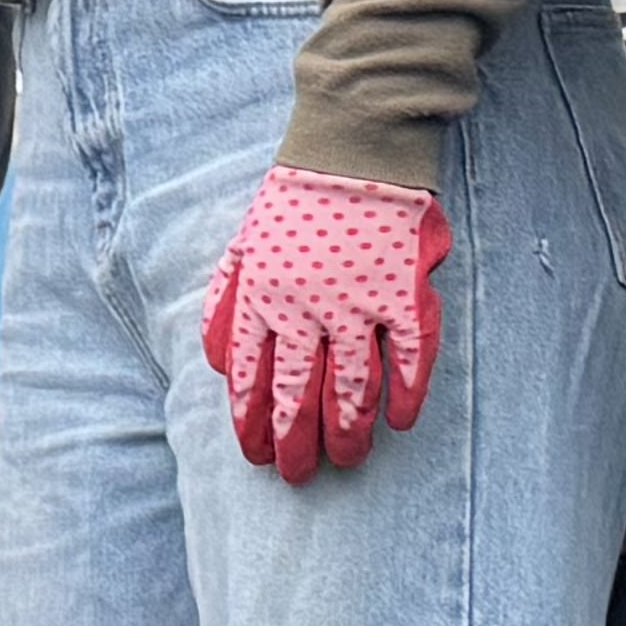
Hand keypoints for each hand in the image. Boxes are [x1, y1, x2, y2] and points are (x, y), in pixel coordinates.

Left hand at [201, 167, 453, 482]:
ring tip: (349, 460)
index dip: (253, 425)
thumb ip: (224, 307)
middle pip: (298, 394)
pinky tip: (400, 422)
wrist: (352, 148)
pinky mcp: (403, 291)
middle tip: (298, 476)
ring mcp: (357, 303)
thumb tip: (216, 364)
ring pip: (352, 385)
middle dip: (296, 443)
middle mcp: (306, 310)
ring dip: (349, 430)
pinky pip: (409, 353)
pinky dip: (407, 391)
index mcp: (262, 301)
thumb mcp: (241, 250)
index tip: (256, 457)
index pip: (250, 380)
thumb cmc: (294, 203)